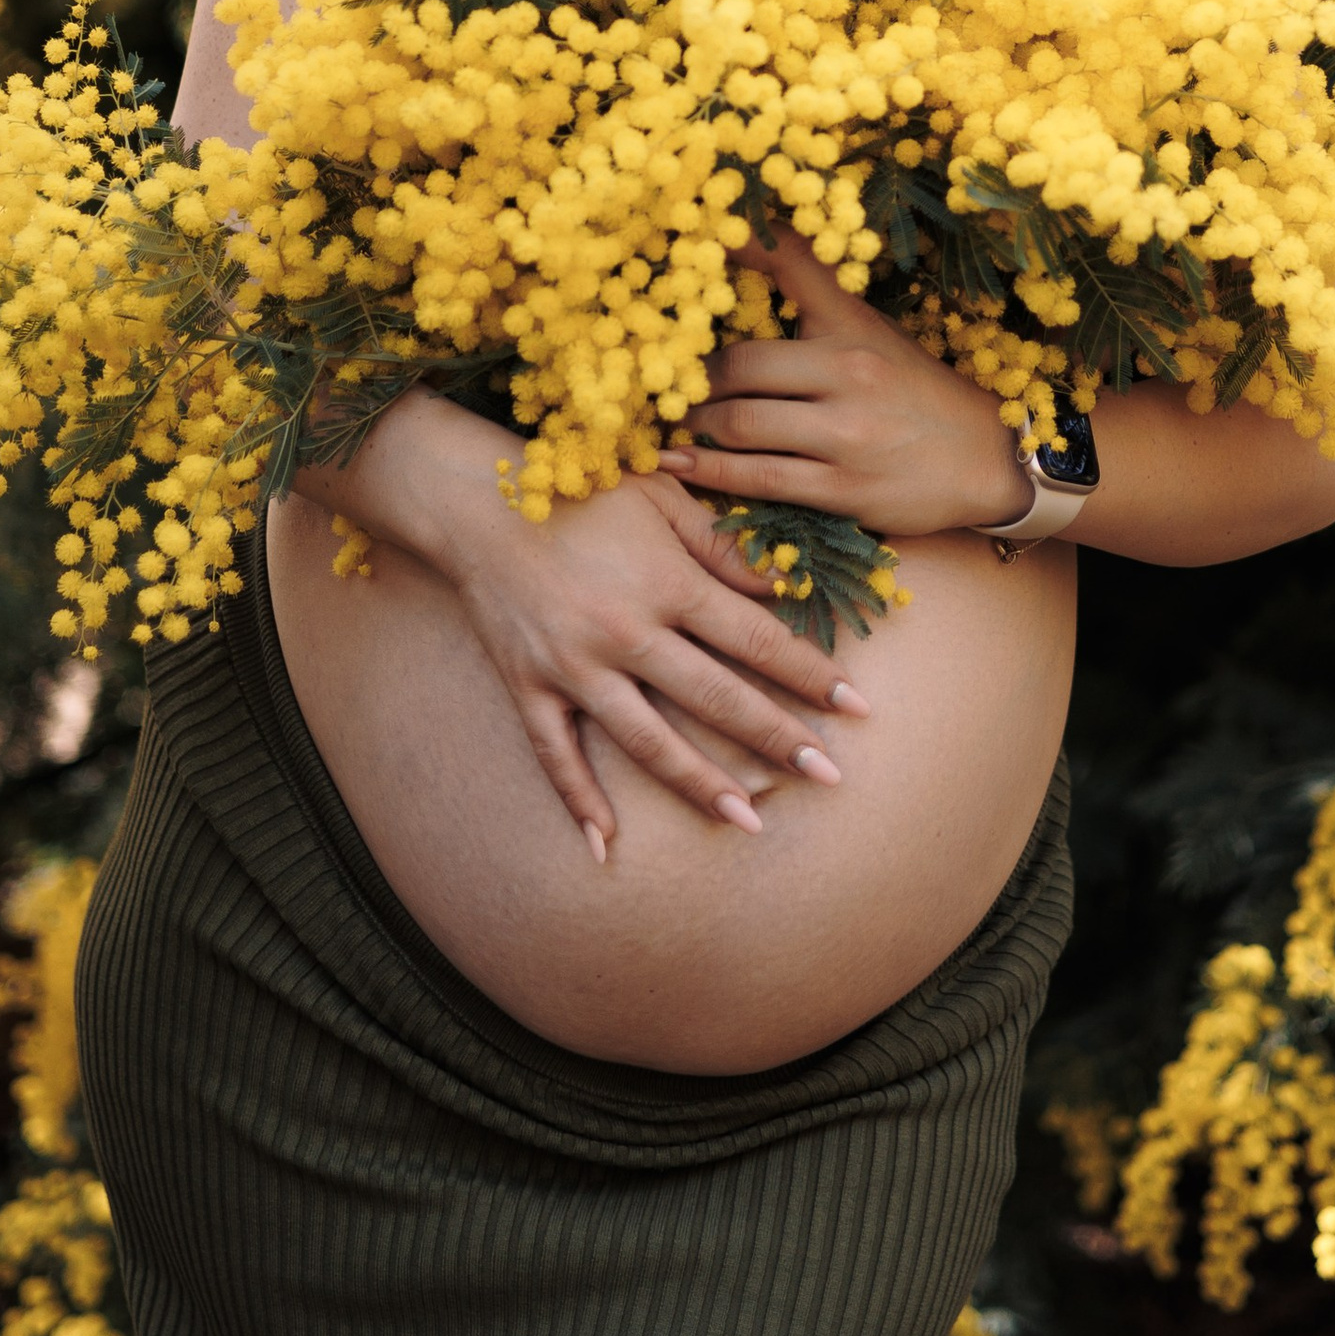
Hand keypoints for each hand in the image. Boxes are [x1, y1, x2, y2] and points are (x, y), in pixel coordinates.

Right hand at [437, 454, 871, 863]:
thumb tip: (783, 588)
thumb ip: (723, 547)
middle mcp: (625, 631)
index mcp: (666, 582)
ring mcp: (574, 665)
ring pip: (648, 740)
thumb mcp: (661, 499)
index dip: (811, 675)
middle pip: (717, 698)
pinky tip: (606, 846)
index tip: (858, 708)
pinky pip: (555, 754)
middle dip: (779, 740)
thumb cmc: (583, 489)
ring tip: (749, 822)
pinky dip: (578, 801)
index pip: (756, 640)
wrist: (476, 497)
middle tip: (831, 777)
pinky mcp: (529, 685)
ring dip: (701, 785)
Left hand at [658, 226, 1035, 541]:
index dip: (736, 243)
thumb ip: (815, 302)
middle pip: (740, 363)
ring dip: (695, 426)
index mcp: (854, 326)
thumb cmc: (917, 392)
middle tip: (666, 382)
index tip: (687, 232)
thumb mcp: (872, 332)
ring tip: (676, 426)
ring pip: (740, 423)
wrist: (987, 460)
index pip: (790, 264)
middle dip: (692, 376)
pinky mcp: (843, 488)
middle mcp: (848, 372)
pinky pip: (758, 479)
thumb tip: (747, 253)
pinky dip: (708, 472)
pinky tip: (678, 466)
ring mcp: (846, 434)